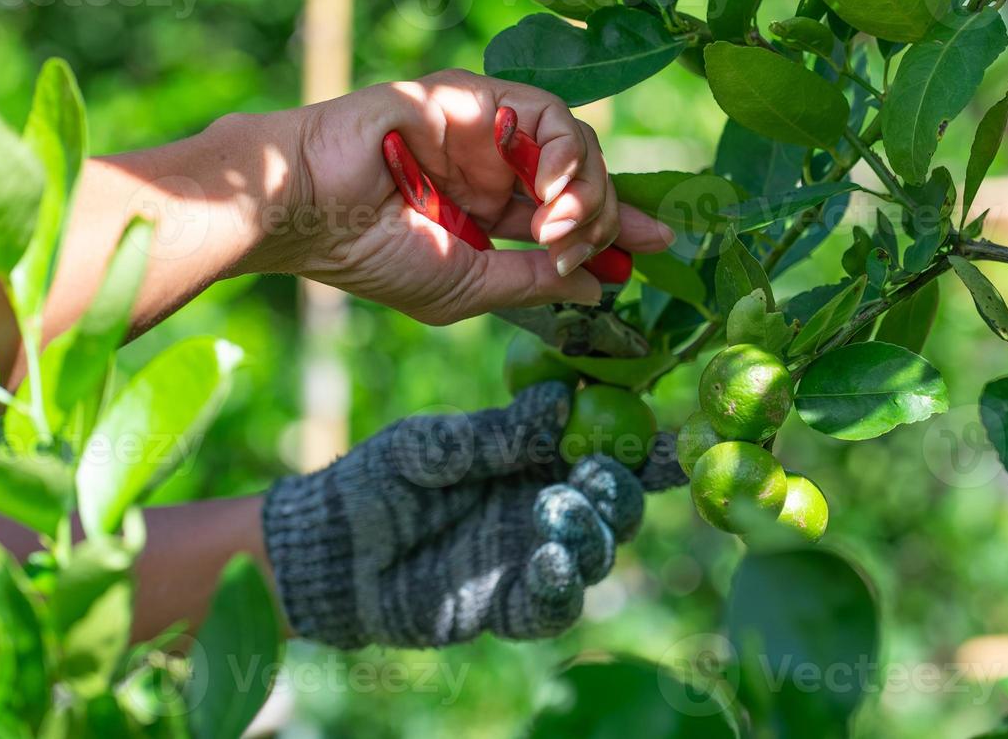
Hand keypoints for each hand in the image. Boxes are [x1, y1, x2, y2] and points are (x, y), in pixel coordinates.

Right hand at [238, 70, 672, 323]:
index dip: (615, 228)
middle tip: (591, 252)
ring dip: (587, 192)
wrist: (310, 210)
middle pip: (584, 177)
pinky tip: (554, 193)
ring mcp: (485, 129)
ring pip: (577, 142)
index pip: (567, 213)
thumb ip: (532, 282)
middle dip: (606, 216)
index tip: (656, 248)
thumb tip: (599, 288)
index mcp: (487, 212)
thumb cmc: (372, 255)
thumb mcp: (467, 286)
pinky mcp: (475, 95)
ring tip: (562, 230)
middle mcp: (493, 167)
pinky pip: (548, 113)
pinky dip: (566, 154)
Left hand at [261, 383, 685, 648]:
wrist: (334, 551)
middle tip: (594, 474)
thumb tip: (562, 400)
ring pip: (596, 554)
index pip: (606, 449)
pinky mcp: (510, 607)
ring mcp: (532, 559)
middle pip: (616, 505)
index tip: (674, 437)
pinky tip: (548, 560)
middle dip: (618, 489)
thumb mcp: (431, 446)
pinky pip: (555, 605)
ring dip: (591, 533)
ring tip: (555, 510)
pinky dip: (562, 585)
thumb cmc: (381, 482)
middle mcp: (546, 507)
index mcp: (536, 458)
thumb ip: (496, 434)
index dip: (646, 447)